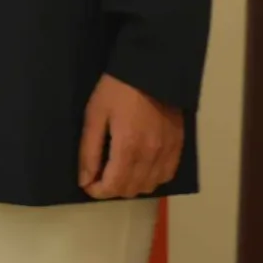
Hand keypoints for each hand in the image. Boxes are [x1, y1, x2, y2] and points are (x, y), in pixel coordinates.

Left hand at [78, 73, 184, 199]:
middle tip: (100, 176)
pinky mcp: (177, 147)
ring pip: (149, 186)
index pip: (114, 186)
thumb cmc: (117, 90)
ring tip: (118, 172)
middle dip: (112, 189)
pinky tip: (140, 168)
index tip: (87, 184)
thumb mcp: (95, 115)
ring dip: (131, 186)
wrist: (150, 71)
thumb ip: (89, 150)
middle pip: (131, 190)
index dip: (97, 191)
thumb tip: (84, 180)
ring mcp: (167, 153)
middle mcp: (150, 156)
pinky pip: (165, 176)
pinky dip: (151, 179)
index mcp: (128, 148)